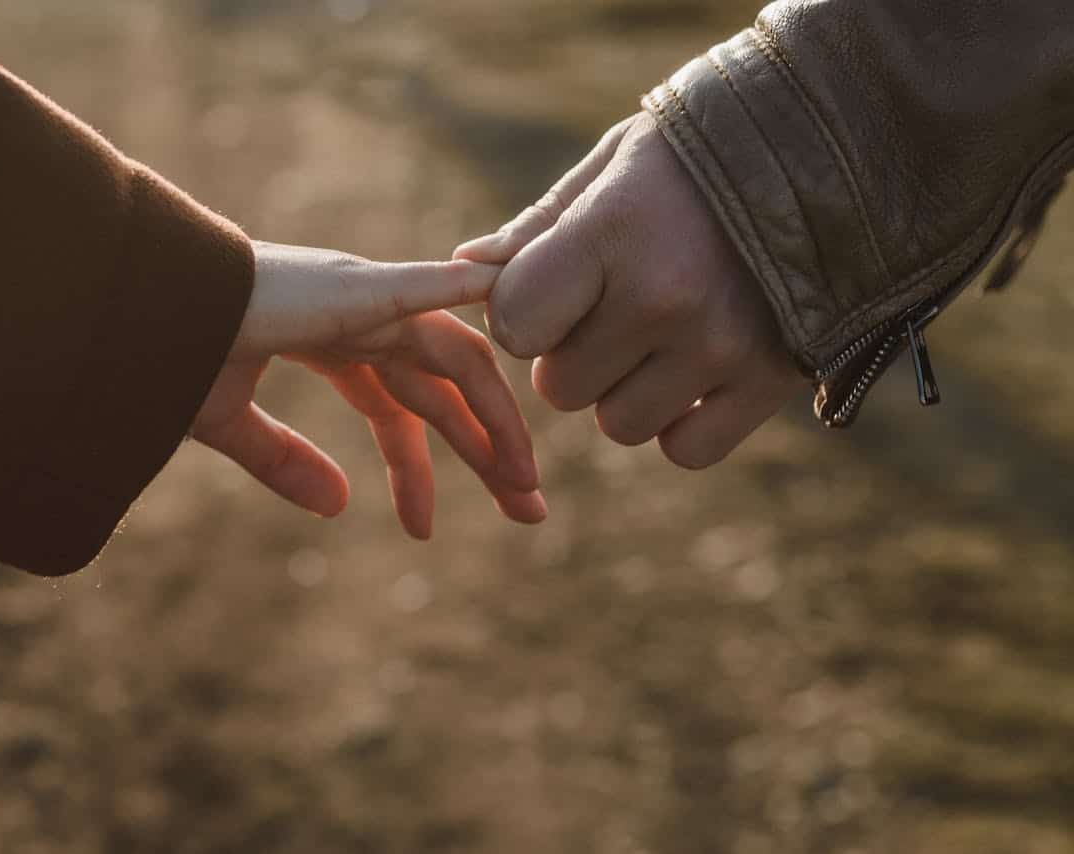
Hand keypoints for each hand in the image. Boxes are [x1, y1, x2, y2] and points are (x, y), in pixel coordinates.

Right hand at [191, 242, 546, 538]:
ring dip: (497, 418)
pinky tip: (515, 302)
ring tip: (525, 484)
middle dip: (487, 448)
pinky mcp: (354, 287)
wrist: (127, 310)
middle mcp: (360, 318)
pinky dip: (476, 295)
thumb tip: (338, 506)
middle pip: (445, 388)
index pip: (399, 407)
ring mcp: (363, 297)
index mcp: (332, 343)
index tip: (427, 531)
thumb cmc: (164, 352)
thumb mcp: (227, 424)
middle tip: (527, 509)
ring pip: (458, 359)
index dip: (419, 468)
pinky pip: (431, 294)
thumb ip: (280, 459)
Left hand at [455, 113, 801, 468]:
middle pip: (562, 387)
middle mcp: (665, 296)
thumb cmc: (702, 157)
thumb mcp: (615, 166)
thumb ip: (539, 227)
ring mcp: (722, 346)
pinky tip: (692, 377)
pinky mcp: (771, 382)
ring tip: (660, 337)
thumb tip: (467, 271)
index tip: (553, 295)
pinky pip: (686, 450)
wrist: (841, 149)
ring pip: (619, 425)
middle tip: (616, 309)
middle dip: (574, 355)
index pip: (517, 323)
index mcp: (614, 231)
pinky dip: (679, 426)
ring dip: (624, 393)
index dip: (523, 317)